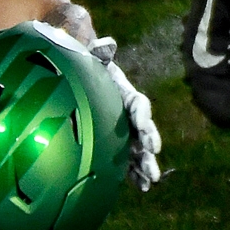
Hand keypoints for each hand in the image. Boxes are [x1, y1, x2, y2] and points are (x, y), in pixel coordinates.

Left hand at [89, 37, 162, 191]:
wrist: (75, 74)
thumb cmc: (82, 64)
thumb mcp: (88, 55)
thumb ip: (98, 52)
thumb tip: (107, 43)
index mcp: (123, 92)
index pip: (138, 104)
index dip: (143, 117)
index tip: (145, 131)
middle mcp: (127, 112)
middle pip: (142, 130)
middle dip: (149, 146)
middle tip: (153, 162)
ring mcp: (122, 129)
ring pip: (138, 148)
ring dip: (144, 164)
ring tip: (149, 182)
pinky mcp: (114, 142)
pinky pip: (126, 158)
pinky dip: (133, 172)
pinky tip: (140, 187)